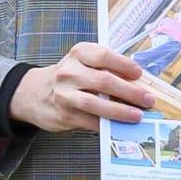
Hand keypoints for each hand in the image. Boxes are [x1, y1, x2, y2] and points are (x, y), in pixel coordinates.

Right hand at [10, 42, 154, 132]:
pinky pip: (88, 121)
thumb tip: (139, 84)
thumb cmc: (70, 76)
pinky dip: (106, 124)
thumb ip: (107, 69)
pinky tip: (119, 125)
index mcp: (79, 54)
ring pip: (95, 103)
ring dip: (120, 111)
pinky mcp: (63, 115)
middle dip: (130, 91)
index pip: (104, 56)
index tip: (139, 74)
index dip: (124, 64)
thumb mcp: (84, 63)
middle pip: (103, 81)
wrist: (33, 92)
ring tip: (136, 115)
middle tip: (148, 99)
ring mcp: (64, 94)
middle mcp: (69, 72)